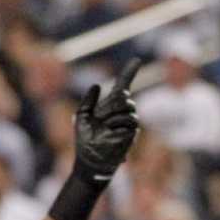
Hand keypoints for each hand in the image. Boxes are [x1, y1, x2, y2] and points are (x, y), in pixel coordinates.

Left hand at [72, 58, 141, 182]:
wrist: (90, 159)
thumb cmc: (84, 140)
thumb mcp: (81, 116)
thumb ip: (88, 100)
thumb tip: (97, 85)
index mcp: (110, 105)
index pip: (123, 85)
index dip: (130, 72)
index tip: (138, 60)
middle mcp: (121, 112)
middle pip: (124, 95)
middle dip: (110, 104)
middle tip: (100, 117)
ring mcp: (128, 122)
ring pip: (128, 106)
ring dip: (112, 114)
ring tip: (104, 126)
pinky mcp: (132, 133)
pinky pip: (130, 120)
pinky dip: (117, 123)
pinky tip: (110, 131)